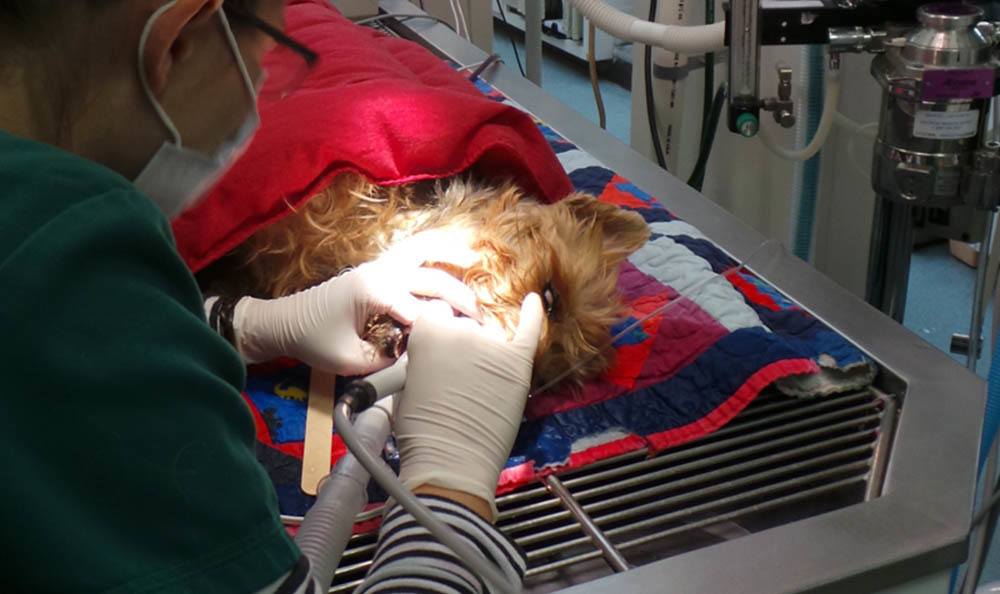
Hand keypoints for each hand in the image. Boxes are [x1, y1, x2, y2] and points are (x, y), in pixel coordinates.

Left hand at [232, 231, 480, 374]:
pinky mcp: (376, 269)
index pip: (418, 310)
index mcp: (373, 292)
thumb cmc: (314, 340)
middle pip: (430, 279)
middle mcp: (379, 273)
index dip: (438, 329)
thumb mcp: (350, 359)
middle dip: (458, 298)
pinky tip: (448, 254)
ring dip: (448, 253)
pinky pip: (410, 252)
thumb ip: (386, 359)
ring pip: (420, 250)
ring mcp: (378, 267)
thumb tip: (418, 358)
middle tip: (480, 319)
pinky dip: (432, 249)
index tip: (456, 344)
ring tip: (473, 257)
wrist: (285, 321)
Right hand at [393, 293, 544, 520]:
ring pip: (490, 336)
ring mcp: (491, 347)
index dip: (437, 333)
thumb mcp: (403, 387)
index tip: (438, 350)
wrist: (452, 463)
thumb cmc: (421, 433)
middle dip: (461, 347)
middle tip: (456, 380)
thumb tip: (432, 354)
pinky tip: (535, 301)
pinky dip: (533, 315)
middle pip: (464, 326)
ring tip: (479, 383)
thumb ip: (420, 358)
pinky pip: (528, 331)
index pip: (435, 314)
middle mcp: (460, 332)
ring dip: (486, 351)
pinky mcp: (517, 364)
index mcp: (426, 334)